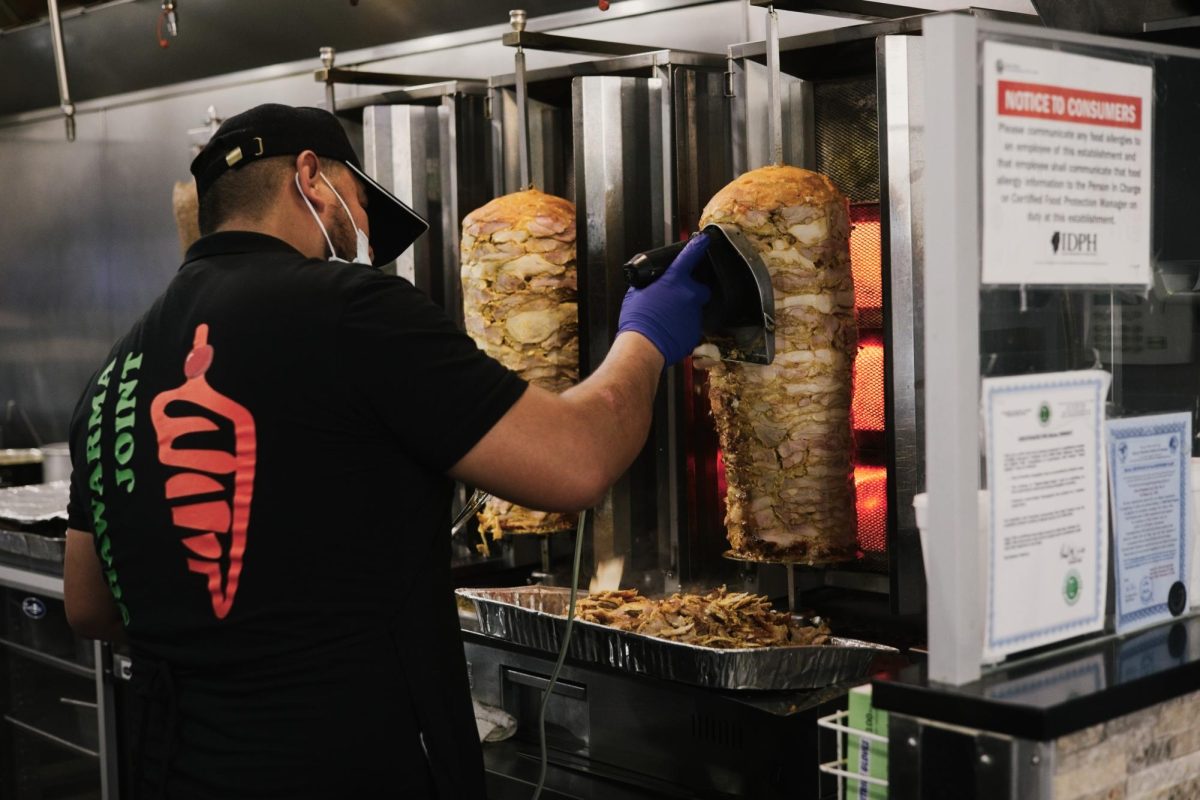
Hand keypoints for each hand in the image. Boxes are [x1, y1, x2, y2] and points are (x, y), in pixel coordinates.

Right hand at [617, 234, 711, 365]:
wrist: (644, 347)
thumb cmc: (637, 320)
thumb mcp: (636, 295)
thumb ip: (648, 286)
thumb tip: (650, 287)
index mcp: (674, 280)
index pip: (689, 256)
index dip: (697, 246)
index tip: (703, 240)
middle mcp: (689, 294)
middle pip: (701, 288)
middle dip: (693, 292)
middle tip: (678, 299)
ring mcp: (694, 313)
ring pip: (694, 309)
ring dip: (685, 312)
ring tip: (667, 321)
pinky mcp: (695, 331)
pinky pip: (691, 326)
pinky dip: (682, 328)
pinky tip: (670, 332)